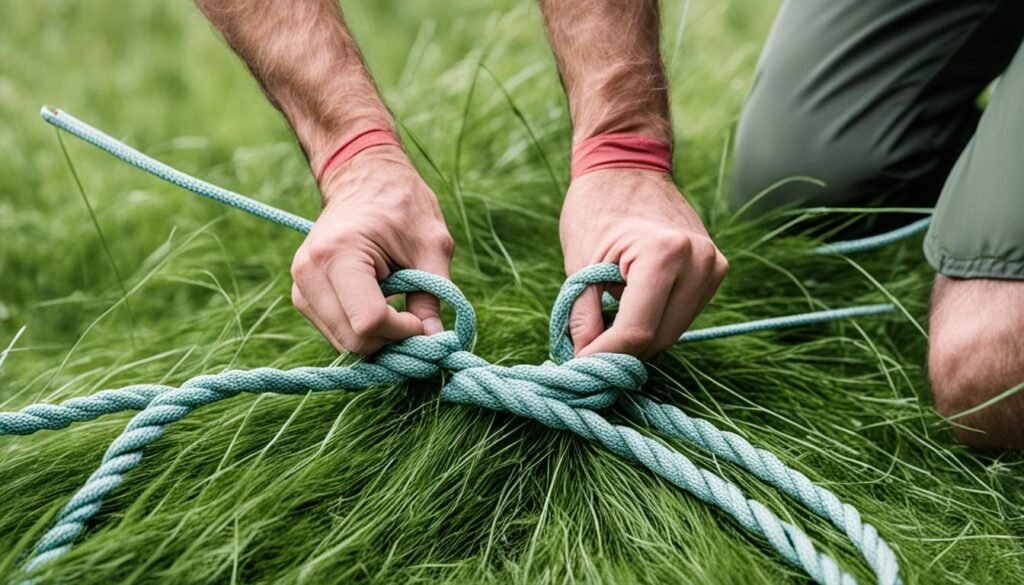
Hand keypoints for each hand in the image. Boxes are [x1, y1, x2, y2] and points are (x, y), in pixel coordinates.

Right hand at [291, 145, 453, 353]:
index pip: (368, 321)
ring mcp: (300, 286)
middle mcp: (309, 273)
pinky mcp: (303, 296)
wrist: (363, 177)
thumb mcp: (431, 244)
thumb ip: (435, 293)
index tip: (423, 317)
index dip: (403, 330)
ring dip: (377, 337)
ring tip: (398, 309)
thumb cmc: (401, 203)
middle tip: (416, 320)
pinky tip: (380, 307)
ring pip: (343, 342)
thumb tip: (436, 340)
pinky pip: (336, 333)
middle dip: (390, 339)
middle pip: (352, 340)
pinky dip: (362, 331)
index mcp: (338, 254)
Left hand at [560, 169, 727, 358]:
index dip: (604, 356)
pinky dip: (655, 323)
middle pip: (658, 337)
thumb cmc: (596, 208)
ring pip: (673, 331)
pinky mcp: (715, 270)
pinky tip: (630, 314)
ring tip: (604, 333)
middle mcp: (699, 260)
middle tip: (586, 357)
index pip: (636, 330)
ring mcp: (713, 265)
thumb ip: (583, 315)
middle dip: (621, 353)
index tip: (578, 369)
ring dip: (638, 341)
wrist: (627, 165)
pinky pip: (682, 314)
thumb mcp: (579, 264)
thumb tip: (584, 361)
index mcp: (664, 253)